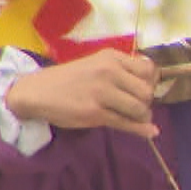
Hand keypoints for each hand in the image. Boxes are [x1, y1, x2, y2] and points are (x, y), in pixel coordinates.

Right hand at [4, 49, 159, 139]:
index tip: (142, 90)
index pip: (148, 69)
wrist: (38, 91)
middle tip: (135, 106)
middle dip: (146, 102)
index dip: (151, 82)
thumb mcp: (96, 64)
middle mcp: (109, 72)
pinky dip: (142, 130)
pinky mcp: (95, 113)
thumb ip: (121, 70)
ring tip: (133, 117)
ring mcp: (102, 92)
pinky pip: (126, 123)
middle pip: (147, 91)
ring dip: (141, 116)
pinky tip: (150, 132)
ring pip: (140, 108)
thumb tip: (152, 83)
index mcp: (111, 57)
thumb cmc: (70, 79)